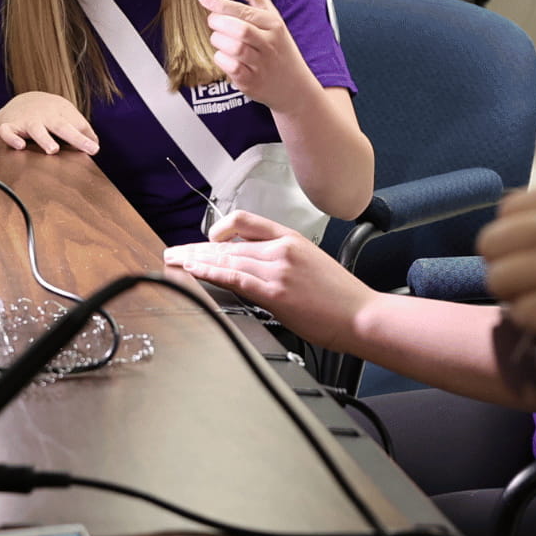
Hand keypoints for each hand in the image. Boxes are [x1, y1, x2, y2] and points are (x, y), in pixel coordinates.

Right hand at [0, 91, 98, 154]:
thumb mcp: (65, 114)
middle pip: (61, 126)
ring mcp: (26, 120)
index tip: (94, 149)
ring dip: (44, 139)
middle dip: (76, 137)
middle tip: (90, 149)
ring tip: (53, 150)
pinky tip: (20, 146)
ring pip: (35, 128)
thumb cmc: (47, 113)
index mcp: (61, 111)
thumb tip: (96, 145)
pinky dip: (12, 139)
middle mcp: (44, 115)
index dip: (86, 137)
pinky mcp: (8, 125)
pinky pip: (7, 132)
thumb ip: (81, 128)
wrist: (17, 101)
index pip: (77, 124)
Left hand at [163, 210, 373, 347]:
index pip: (246, 221)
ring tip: (174, 263)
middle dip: (195, 249)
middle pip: (228, 243)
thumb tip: (256, 269)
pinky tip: (194, 273)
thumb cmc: (341, 298)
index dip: (219, 228)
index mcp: (292, 239)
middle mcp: (282, 249)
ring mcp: (278, 270)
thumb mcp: (312, 266)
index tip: (205, 240)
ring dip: (195, 261)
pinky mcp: (275, 293)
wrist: (361, 315)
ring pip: (226, 260)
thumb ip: (283, 262)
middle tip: (173, 252)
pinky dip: (209, 274)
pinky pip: (233, 278)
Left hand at [201, 0, 315, 108]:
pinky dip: (221, 59)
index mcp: (274, 25)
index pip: (245, 11)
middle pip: (238, 29)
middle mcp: (269, 44)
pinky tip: (225, 56)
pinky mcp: (251, 81)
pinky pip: (229, 66)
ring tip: (220, 39)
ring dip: (219, 41)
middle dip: (218, 22)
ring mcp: (260, 64)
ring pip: (232, 47)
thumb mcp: (274, 21)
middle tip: (213, 21)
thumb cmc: (280, 50)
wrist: (294, 87)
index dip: (221, 4)